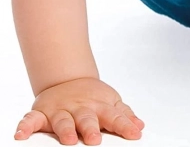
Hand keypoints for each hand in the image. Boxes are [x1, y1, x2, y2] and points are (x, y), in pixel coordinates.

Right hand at [14, 77, 143, 144]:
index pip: (114, 116)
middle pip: (86, 118)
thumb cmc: (92, 98)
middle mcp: (80, 108)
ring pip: (62, 120)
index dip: (124, 125)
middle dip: (90, 128)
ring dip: (64, 129)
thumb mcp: (111, 103)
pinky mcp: (42, 112)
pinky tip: (20, 135)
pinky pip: (31, 119)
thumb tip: (140, 127)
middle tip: (95, 139)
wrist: (69, 78)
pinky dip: (25, 126)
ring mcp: (61, 110)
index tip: (134, 134)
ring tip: (67, 140)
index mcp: (99, 107)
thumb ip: (124, 115)